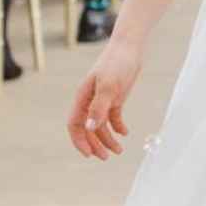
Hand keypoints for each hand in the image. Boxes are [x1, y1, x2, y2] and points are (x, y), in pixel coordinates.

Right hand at [68, 34, 141, 159]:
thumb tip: (90, 129)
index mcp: (82, 98)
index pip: (75, 125)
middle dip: (95, 144)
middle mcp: (90, 101)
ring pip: (101, 125)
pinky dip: (118, 127)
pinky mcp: (115, 98)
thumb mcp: (108, 86)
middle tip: (106, 157)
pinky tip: (125, 133)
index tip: (89, 154)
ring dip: (108, 139)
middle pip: (87, 128)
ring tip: (119, 151)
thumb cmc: (116, 63)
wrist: (130, 47)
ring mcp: (102, 100)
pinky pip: (113, 117)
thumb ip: (99, 107)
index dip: (80, 141)